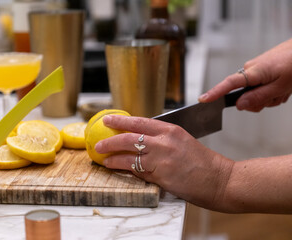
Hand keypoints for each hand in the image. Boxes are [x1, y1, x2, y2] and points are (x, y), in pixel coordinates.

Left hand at [95, 114, 233, 209]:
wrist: (221, 180)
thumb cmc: (204, 163)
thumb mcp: (183, 142)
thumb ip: (162, 140)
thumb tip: (141, 140)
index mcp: (171, 130)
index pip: (140, 122)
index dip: (121, 121)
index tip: (108, 119)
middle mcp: (165, 141)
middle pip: (129, 137)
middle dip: (110, 139)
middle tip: (99, 142)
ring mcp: (162, 158)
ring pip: (129, 154)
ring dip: (113, 157)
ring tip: (103, 158)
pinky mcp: (161, 175)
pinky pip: (137, 171)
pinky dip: (124, 169)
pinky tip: (116, 168)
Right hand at [199, 38, 291, 111]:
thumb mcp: (280, 86)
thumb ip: (258, 97)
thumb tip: (240, 105)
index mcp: (253, 72)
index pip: (229, 84)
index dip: (215, 93)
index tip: (203, 99)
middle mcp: (249, 69)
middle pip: (243, 95)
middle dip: (259, 102)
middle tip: (276, 98)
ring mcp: (254, 69)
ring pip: (253, 93)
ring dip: (268, 97)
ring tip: (282, 90)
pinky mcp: (259, 70)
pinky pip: (259, 87)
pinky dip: (270, 91)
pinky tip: (281, 87)